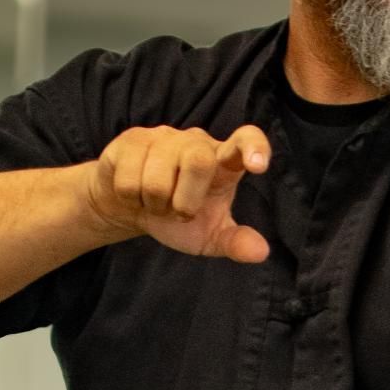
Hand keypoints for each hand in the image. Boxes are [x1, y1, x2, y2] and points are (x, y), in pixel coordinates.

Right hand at [85, 125, 271, 261]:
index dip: (253, 147)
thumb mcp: (209, 235)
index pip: (246, 139)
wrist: (130, 206)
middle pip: (198, 162)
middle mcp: (195, 141)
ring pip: (157, 179)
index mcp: (222, 160)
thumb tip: (260, 253)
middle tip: (178, 212)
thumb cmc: (176, 216)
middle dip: (186, 201)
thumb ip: (235, 242)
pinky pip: (128, 180)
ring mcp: (162, 137)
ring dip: (155, 205)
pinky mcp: (131, 140)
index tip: (258, 165)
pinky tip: (136, 194)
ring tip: (156, 202)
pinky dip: (131, 200)